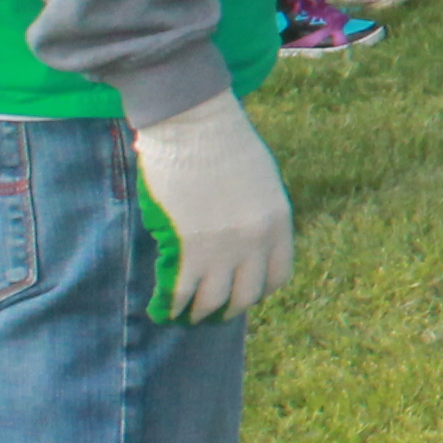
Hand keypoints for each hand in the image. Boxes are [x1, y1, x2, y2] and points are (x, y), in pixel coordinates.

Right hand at [133, 90, 292, 321]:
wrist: (195, 125)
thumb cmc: (224, 142)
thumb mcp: (261, 181)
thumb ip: (257, 214)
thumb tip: (245, 241)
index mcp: (278, 222)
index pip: (278, 275)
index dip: (260, 290)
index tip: (245, 293)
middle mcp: (256, 241)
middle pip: (247, 294)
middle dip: (229, 309)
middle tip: (214, 313)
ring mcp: (223, 248)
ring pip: (214, 300)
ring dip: (200, 314)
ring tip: (187, 317)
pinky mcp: (189, 248)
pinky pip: (183, 291)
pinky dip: (173, 306)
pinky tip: (164, 309)